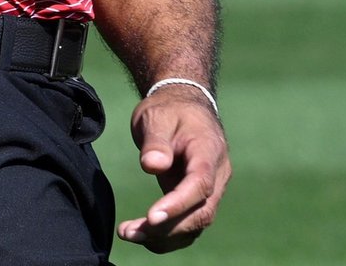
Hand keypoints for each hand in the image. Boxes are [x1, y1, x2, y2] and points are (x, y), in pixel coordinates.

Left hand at [117, 87, 230, 251]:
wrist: (183, 107)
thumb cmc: (170, 111)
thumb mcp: (157, 117)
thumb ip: (156, 141)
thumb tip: (152, 166)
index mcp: (208, 152)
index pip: (199, 184)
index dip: (178, 204)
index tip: (152, 217)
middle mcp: (216, 176)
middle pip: (201, 212)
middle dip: (168, 228)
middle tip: (131, 233)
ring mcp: (209, 189)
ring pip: (195, 223)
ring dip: (165, 236)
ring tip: (129, 234)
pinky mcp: (196, 198)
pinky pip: (188, 223)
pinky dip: (167, 234)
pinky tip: (142, 235)